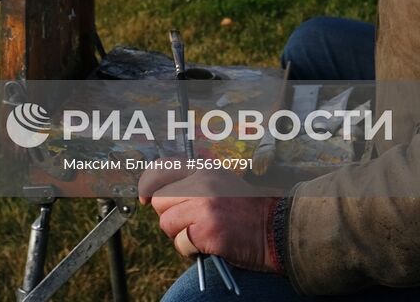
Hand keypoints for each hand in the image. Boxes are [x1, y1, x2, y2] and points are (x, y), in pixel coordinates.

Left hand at [138, 167, 280, 272]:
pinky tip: (209, 244)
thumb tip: (158, 195)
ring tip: (202, 234)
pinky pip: (181, 243)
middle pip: (159, 201)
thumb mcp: (222, 183)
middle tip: (189, 224)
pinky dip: (190, 250)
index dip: (147, 185)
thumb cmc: (247, 210)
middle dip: (169, 216)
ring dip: (180, 235)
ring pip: (167, 224)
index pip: (161, 169)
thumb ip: (193, 184)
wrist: (276, 229)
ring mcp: (204, 208)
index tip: (144, 198)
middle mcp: (202, 185)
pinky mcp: (207, 231)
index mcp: (204, 170)